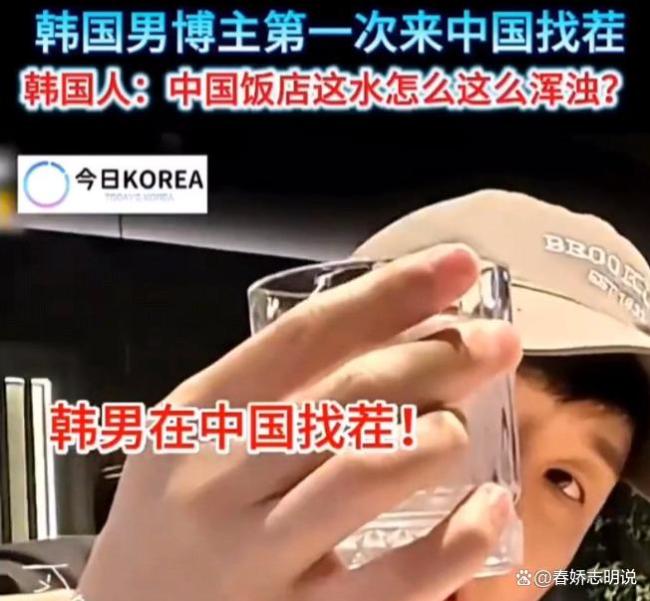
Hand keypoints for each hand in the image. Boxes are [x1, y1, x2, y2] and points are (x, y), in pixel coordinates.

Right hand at [78, 244, 521, 600]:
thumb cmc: (168, 518)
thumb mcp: (194, 435)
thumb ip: (273, 389)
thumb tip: (389, 338)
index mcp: (200, 414)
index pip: (308, 334)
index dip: (390, 294)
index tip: (454, 266)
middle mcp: (223, 478)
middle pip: (352, 393)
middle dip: (438, 355)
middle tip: (495, 341)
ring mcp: (259, 556)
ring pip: (372, 471)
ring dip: (440, 434)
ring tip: (459, 425)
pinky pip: (397, 582)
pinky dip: (459, 540)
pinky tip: (487, 511)